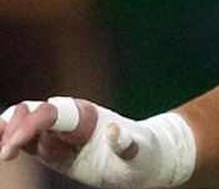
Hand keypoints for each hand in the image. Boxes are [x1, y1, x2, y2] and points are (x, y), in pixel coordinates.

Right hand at [0, 97, 194, 188]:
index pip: (53, 115)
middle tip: (5, 152)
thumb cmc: (145, 155)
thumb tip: (113, 129)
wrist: (148, 161)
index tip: (13, 145)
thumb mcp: (139, 151)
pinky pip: (28, 141)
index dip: (31, 125)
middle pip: (33, 113)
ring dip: (7, 130)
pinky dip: (11, 140)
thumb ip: (126, 143)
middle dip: (14, 126)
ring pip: (26, 124)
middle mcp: (71, 121)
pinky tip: (1, 147)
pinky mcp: (55, 149)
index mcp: (89, 116)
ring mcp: (61, 134)